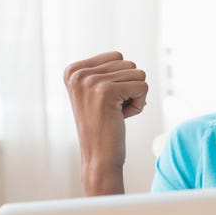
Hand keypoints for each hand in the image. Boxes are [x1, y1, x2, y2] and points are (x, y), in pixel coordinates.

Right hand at [63, 51, 147, 194]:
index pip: (117, 57)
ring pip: (138, 74)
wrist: (98, 158)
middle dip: (128, 88)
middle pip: (129, 64)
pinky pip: (143, 86)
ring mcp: (90, 81)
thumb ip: (103, 72)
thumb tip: (123, 60)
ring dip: (134, 96)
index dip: (120, 80)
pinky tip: (122, 117)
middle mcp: (78, 73)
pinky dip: (139, 104)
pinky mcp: (106, 91)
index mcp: (72, 70)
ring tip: (115, 114)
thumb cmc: (102, 127)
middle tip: (111, 110)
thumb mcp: (94, 94)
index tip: (105, 101)